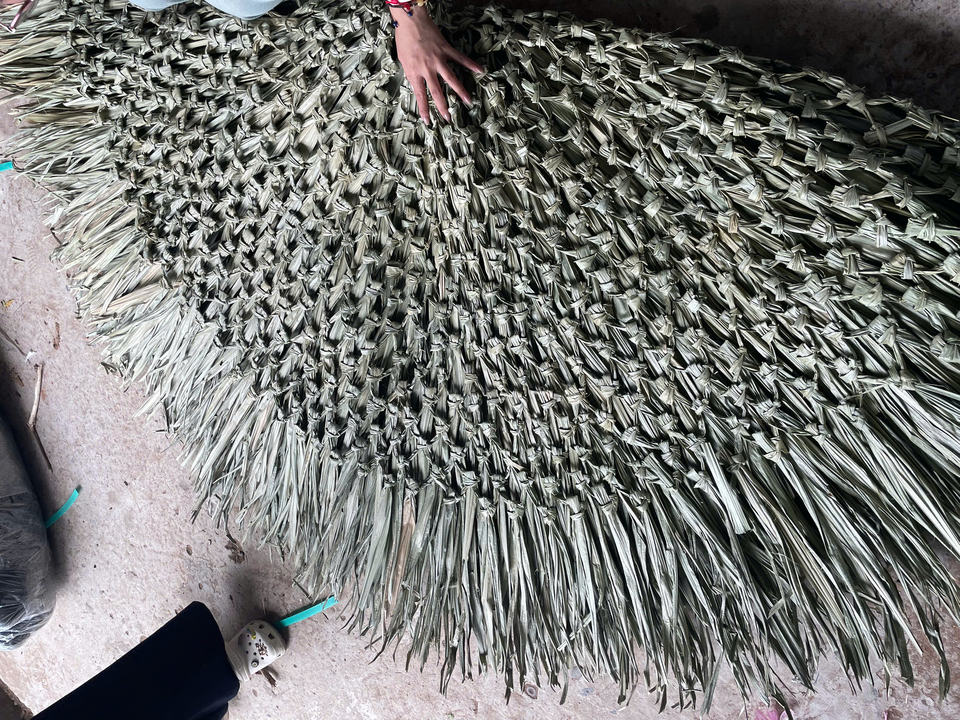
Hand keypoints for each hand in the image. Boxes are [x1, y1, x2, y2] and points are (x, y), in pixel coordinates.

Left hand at [390, 6, 483, 124]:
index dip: (424, 109)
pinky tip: (480, 70)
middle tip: (449, 118)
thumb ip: (412, 73)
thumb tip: (417, 85)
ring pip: (451, 79)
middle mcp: (427, 68)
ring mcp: (438, 59)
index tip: (428, 121)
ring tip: (468, 101)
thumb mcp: (403, 60)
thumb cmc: (404, 39)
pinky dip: (471, 64)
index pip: (420, 95)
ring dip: (461, 91)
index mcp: (415, 72)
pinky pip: (460, 58)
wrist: (410, 20)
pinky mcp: (446, 49)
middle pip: (437, 92)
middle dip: (443, 107)